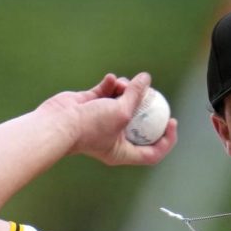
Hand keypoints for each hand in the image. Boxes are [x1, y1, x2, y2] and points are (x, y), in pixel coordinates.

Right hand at [38, 72, 177, 165]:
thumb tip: (147, 78)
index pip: (152, 151)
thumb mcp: (121, 112)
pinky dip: (111, 84)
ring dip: (126, 90)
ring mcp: (102, 120)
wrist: (58, 123)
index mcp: (123, 152)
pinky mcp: (91, 105)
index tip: (172, 121)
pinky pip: (107, 92)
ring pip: (123, 102)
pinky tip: (110, 79)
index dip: (166, 139)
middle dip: (147, 107)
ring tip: (122, 84)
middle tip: (156, 95)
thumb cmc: (90, 126)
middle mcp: (113, 138)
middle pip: (139, 124)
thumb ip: (136, 95)